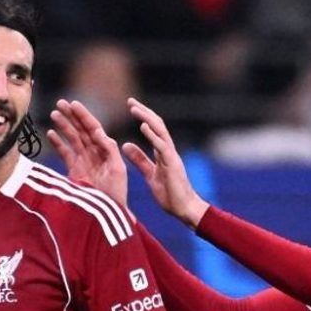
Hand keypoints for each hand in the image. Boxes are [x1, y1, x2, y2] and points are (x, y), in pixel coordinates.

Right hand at [48, 99, 131, 216]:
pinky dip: (58, 143)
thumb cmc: (116, 195)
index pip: (94, 128)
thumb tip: (99, 132)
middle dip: (72, 116)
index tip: (74, 104)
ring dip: (64, 126)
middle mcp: (95, 153)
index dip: (84, 116)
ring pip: (73, 139)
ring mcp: (84, 161)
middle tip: (61, 102)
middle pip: (82, 130)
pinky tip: (50, 133)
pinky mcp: (75, 171)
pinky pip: (65, 154)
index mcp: (106, 151)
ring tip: (54, 113)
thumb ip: (109, 151)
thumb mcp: (118, 171)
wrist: (108, 215)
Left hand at [121, 98, 209, 228]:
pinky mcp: (173, 164)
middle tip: (130, 101)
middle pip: (157, 125)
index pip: (153, 129)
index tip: (131, 106)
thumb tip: (126, 145)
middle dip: (144, 112)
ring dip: (147, 118)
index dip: (143, 117)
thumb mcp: (149, 174)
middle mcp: (168, 151)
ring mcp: (172, 156)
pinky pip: (163, 146)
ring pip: (160, 131)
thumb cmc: (170, 195)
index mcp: (163, 153)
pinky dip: (153, 135)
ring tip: (134, 108)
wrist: (184, 209)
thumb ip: (139, 159)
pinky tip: (143, 126)